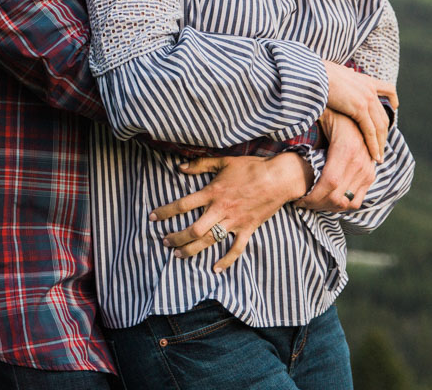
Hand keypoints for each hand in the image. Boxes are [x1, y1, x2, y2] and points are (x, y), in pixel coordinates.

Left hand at [151, 154, 311, 272]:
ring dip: (192, 250)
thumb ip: (200, 165)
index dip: (165, 212)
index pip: (183, 205)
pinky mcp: (248, 229)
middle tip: (165, 242)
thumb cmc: (251, 168)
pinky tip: (215, 269)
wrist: (279, 178)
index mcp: (212, 192)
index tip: (152, 218)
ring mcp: (234, 221)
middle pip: (193, 229)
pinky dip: (226, 260)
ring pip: (210, 241)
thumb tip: (180, 167)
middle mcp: (221, 209)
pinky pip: (236, 249)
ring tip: (178, 255)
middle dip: (176, 238)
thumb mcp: (223, 161)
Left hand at [297, 110, 376, 211]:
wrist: (358, 113)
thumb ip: (303, 125)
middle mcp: (360, 163)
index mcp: (345, 149)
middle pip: (337, 196)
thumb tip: (282, 129)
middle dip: (317, 204)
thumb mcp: (319, 117)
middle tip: (302, 203)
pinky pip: (357, 200)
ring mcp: (367, 171)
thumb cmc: (332, 115)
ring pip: (348, 203)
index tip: (298, 200)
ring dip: (328, 207)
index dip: (313, 196)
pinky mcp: (371, 176)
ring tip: (313, 202)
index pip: (329, 183)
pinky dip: (341, 205)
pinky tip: (326, 200)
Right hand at [323, 61, 395, 161]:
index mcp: (365, 80)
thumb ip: (343, 74)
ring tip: (379, 157)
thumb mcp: (335, 71)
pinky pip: (370, 131)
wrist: (313, 72)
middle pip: (383, 116)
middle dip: (384, 133)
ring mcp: (366, 99)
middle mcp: (369, 89)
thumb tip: (347, 71)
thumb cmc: (317, 73)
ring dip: (380, 143)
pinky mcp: (359, 108)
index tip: (395, 106)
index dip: (393, 99)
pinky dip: (373, 145)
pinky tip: (374, 156)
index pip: (387, 89)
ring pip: (380, 126)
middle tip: (381, 146)